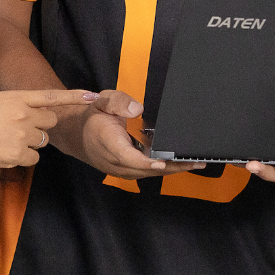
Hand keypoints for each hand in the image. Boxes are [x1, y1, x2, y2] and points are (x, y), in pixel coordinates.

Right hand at [0, 89, 94, 169]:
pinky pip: (34, 158)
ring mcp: (21, 136)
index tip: (92, 96)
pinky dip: (25, 157)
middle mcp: (22, 115)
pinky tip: (7, 152)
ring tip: (8, 139)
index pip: (51, 96)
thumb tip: (41, 111)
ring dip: (32, 142)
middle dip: (42, 126)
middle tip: (22, 128)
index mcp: (17, 98)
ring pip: (43, 141)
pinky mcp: (17, 155)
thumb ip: (21, 103)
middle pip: (51, 122)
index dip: (74, 97)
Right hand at [76, 90, 205, 178]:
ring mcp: (121, 170)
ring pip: (149, 173)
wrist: (78, 136)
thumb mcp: (102, 101)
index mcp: (109, 142)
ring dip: (172, 170)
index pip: (128, 157)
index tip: (163, 162)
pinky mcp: (126, 172)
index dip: (146, 162)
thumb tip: (137, 109)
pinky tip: (181, 164)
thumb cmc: (94, 117)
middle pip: (145, 169)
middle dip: (171, 167)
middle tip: (196, 161)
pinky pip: (147, 173)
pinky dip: (164, 169)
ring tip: (196, 162)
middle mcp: (115, 161)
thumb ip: (118, 102)